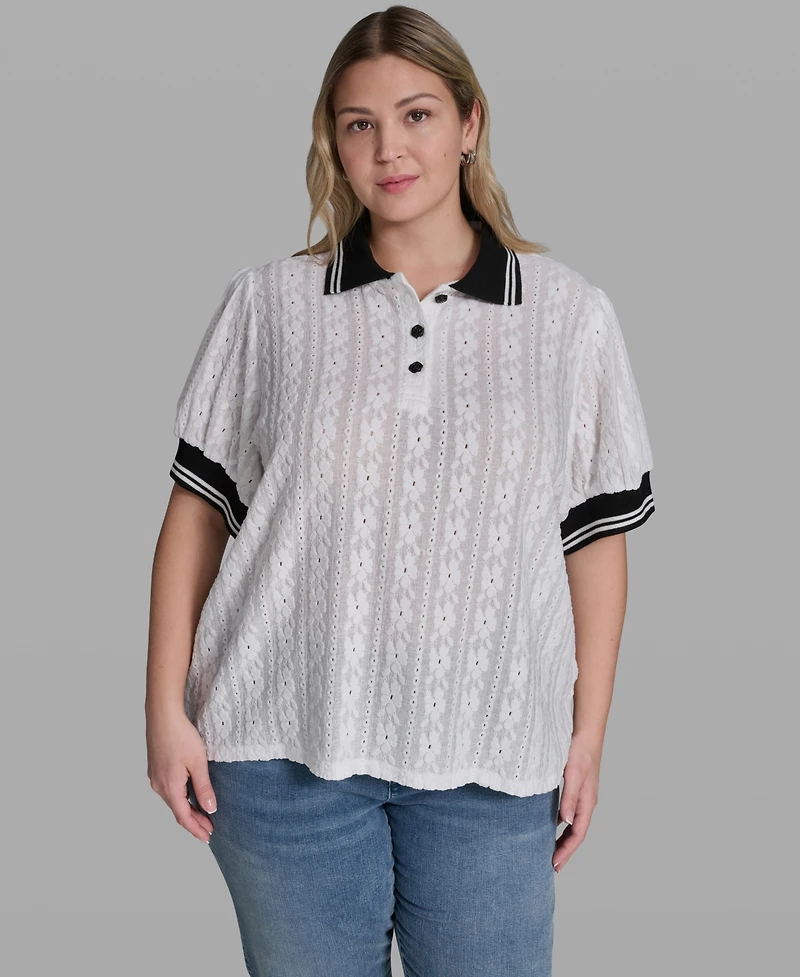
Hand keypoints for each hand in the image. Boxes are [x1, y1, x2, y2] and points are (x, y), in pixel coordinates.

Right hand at [146, 707, 217, 843]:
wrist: (162, 715)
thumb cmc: (181, 736)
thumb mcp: (198, 763)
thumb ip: (204, 788)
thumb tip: (210, 809)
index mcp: (169, 787)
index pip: (183, 817)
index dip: (196, 829)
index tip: (208, 837)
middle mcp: (159, 786)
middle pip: (178, 810)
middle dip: (194, 821)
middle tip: (210, 829)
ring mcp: (155, 777)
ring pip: (173, 800)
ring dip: (187, 809)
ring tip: (203, 815)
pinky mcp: (156, 768)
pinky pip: (169, 790)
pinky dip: (181, 797)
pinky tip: (190, 796)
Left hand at [553, 735, 599, 871]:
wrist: (585, 733)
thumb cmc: (579, 751)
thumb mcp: (572, 774)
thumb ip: (569, 798)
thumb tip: (566, 822)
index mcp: (587, 802)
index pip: (577, 834)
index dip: (566, 851)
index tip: (554, 864)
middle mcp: (586, 802)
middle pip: (576, 833)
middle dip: (565, 850)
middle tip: (551, 865)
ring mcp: (582, 796)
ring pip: (574, 824)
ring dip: (564, 838)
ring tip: (551, 850)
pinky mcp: (576, 788)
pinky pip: (570, 813)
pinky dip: (562, 824)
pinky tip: (552, 824)